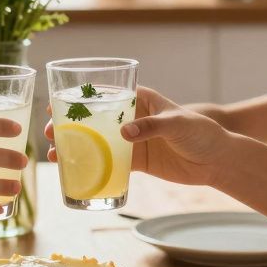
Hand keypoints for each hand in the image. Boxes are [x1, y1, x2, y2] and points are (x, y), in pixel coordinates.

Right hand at [47, 86, 230, 186]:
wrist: (217, 160)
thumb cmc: (201, 132)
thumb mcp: (177, 123)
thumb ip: (151, 126)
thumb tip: (124, 134)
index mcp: (140, 100)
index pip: (105, 94)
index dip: (78, 97)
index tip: (56, 103)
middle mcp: (132, 118)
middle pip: (94, 119)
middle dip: (69, 125)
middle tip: (49, 132)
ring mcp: (133, 140)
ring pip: (97, 142)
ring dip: (75, 147)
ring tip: (54, 154)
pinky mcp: (137, 162)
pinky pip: (110, 164)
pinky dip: (92, 168)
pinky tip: (74, 172)